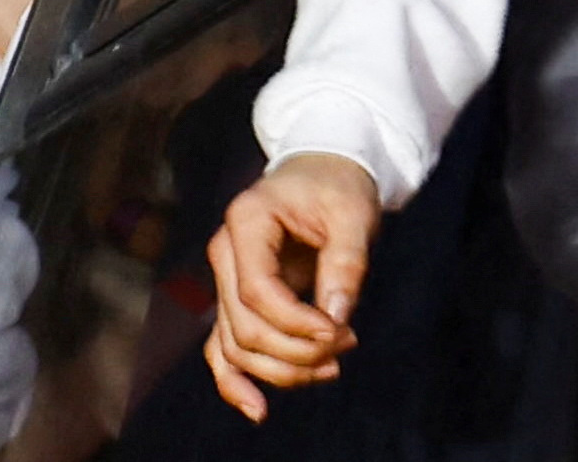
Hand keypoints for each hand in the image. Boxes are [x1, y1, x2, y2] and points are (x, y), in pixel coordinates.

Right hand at [202, 152, 378, 419]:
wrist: (323, 168)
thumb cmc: (339, 185)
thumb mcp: (353, 214)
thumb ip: (345, 264)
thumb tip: (336, 319)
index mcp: (248, 221)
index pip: (258, 290)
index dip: (296, 321)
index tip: (340, 331)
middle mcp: (225, 251)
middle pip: (246, 324)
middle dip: (296, 349)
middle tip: (347, 345)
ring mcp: (224, 278)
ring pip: (236, 344)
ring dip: (281, 369)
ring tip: (331, 368)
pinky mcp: (235, 298)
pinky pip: (224, 347)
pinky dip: (235, 381)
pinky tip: (258, 409)